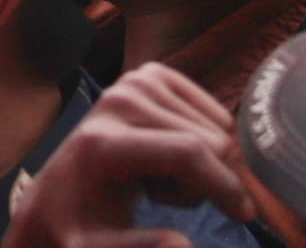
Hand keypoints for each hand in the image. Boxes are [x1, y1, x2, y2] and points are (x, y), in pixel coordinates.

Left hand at [0, 62, 254, 247]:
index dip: (226, 186)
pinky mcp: (150, 74)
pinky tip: (166, 153)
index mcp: (105, 143)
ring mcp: (135, 80)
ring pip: (216, 127)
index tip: (245, 216)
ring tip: (159, 177)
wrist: (61, 192)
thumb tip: (182, 244)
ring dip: (203, 162)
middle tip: (164, 196)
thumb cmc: (81, 228)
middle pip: (209, 140)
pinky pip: (212, 110)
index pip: (188, 153)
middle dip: (208, 180)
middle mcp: (119, 101)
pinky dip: (203, 137)